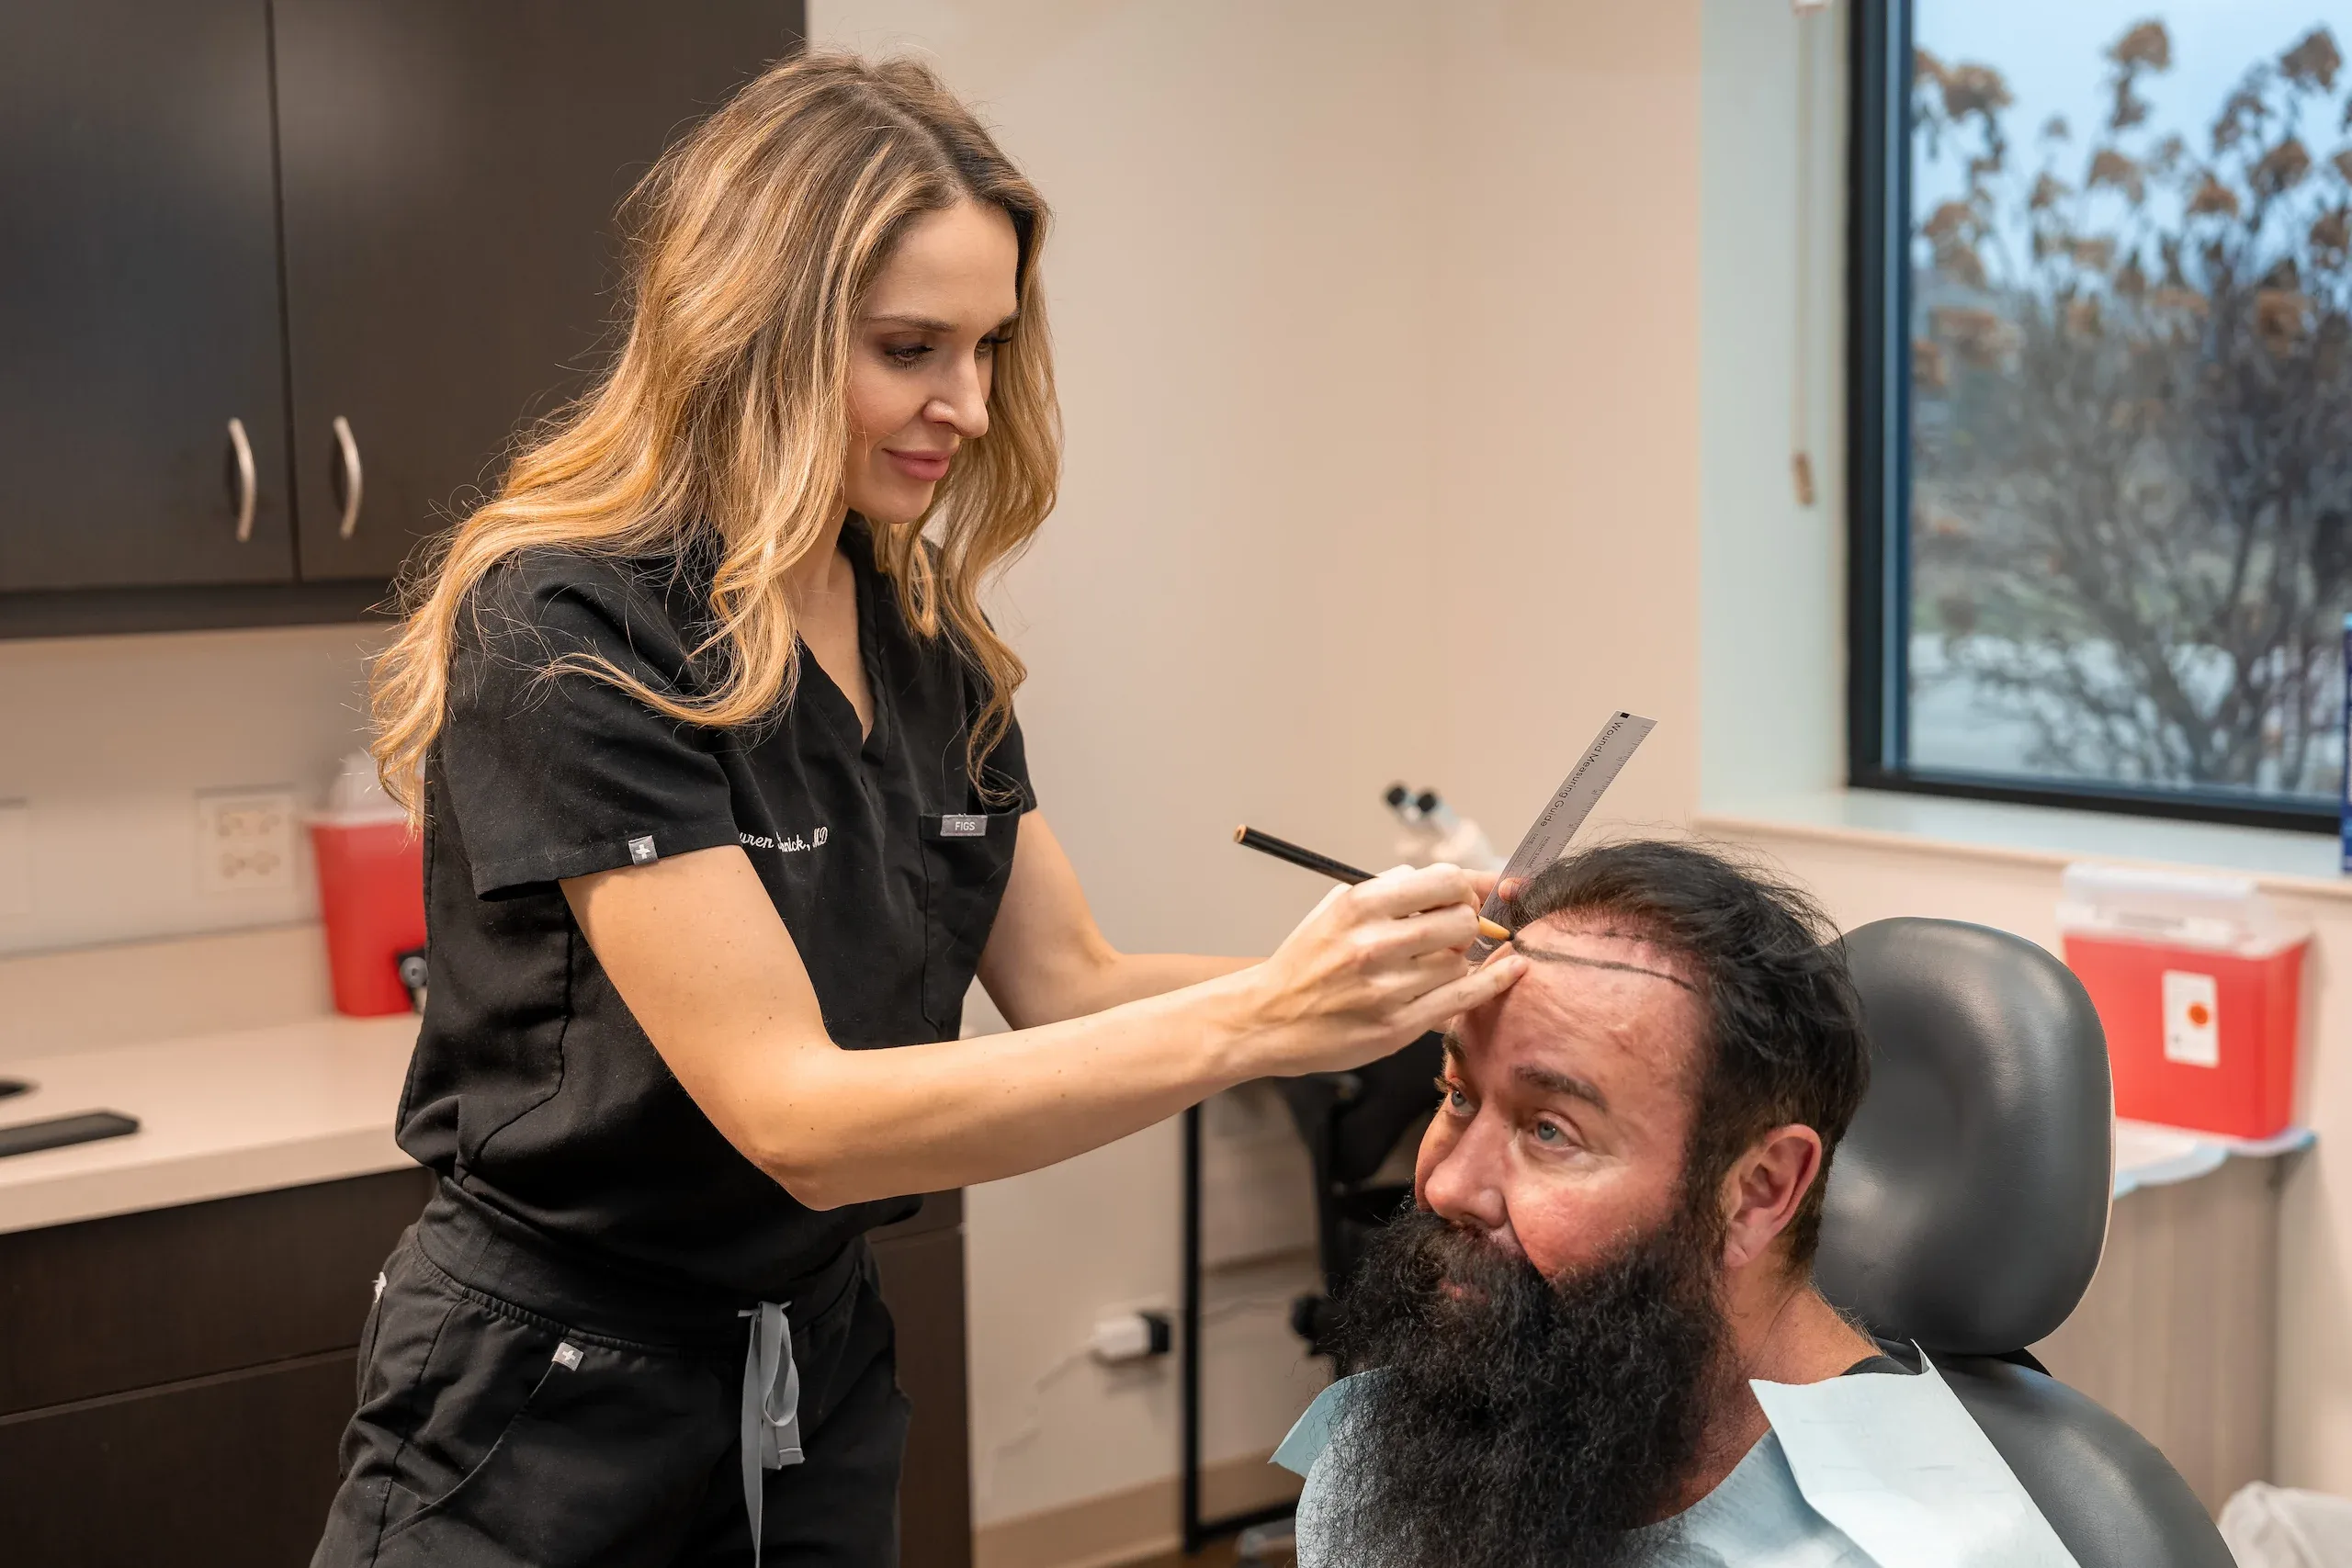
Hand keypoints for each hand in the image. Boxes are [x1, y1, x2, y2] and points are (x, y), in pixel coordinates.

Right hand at [1232, 863, 1527, 1076]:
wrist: (1268, 1018)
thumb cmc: (1307, 960)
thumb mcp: (1337, 908)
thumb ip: (1393, 891)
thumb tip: (1456, 881)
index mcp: (1359, 906)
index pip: (1443, 880)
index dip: (1466, 886)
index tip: (1472, 894)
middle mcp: (1374, 944)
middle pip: (1460, 919)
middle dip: (1467, 922)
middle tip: (1455, 931)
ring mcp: (1387, 988)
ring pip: (1460, 960)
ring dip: (1461, 958)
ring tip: (1439, 963)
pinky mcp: (1397, 1026)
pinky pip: (1463, 997)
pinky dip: (1493, 981)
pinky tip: (1511, 970)